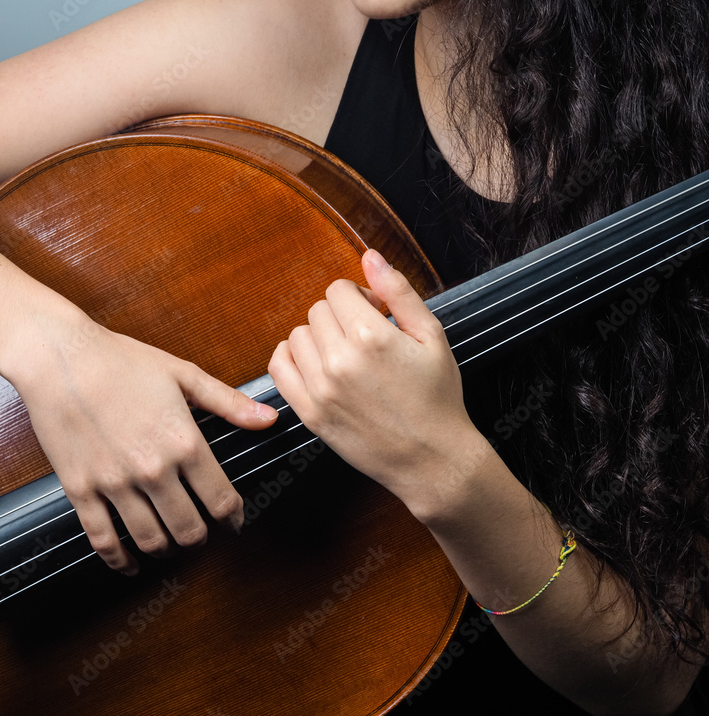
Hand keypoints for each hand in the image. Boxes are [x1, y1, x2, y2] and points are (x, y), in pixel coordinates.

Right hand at [14, 321, 277, 574]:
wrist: (59, 357)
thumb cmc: (119, 360)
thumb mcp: (182, 374)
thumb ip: (228, 402)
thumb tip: (269, 418)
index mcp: (183, 442)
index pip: (221, 500)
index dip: (233, 517)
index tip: (233, 521)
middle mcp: (153, 469)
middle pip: (189, 529)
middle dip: (200, 536)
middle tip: (199, 532)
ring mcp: (115, 483)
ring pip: (150, 540)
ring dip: (165, 548)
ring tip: (169, 543)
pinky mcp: (81, 489)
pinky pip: (103, 540)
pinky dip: (119, 560)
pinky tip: (129, 563)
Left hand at [267, 249, 481, 509]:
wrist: (431, 458)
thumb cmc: (437, 398)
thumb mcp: (432, 336)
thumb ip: (399, 292)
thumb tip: (370, 256)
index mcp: (372, 336)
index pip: (338, 291)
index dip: (358, 297)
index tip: (374, 313)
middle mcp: (340, 360)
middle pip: (318, 311)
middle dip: (340, 316)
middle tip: (364, 337)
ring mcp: (320, 388)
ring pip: (298, 336)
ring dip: (318, 338)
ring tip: (344, 354)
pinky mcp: (309, 412)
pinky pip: (278, 367)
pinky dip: (290, 358)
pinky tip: (314, 364)